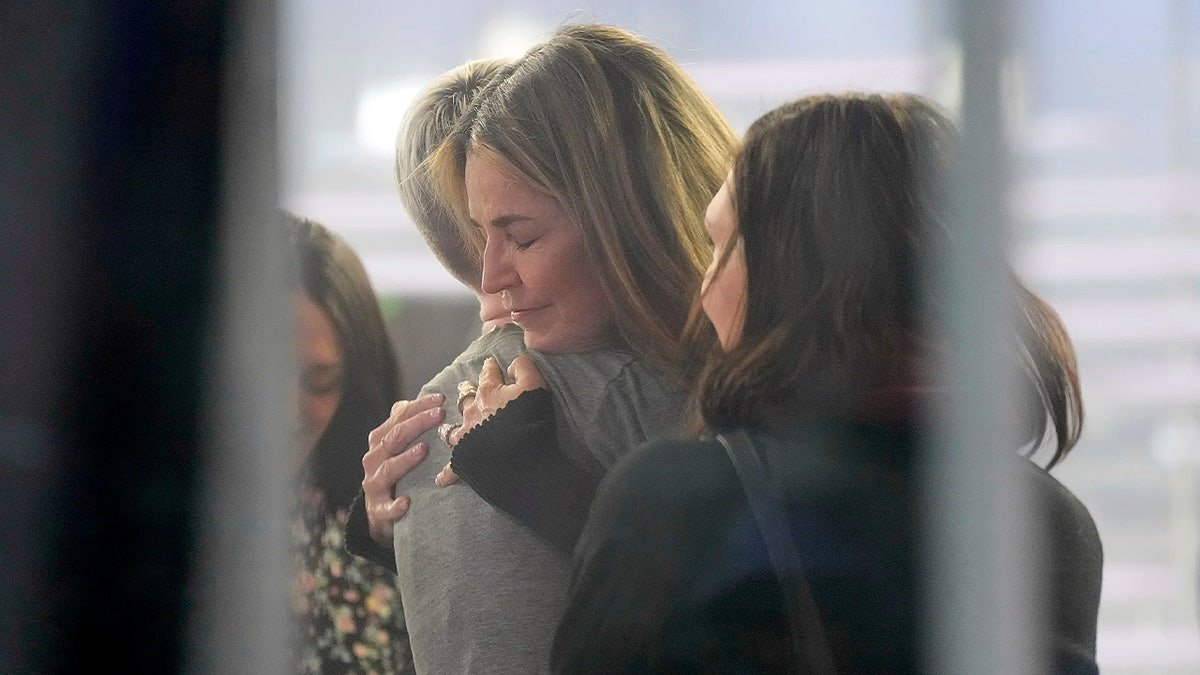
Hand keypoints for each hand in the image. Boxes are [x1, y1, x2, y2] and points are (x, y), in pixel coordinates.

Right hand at [361, 393, 444, 544]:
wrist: (379, 512)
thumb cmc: (396, 471)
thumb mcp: (399, 446)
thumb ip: (407, 424)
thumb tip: (427, 399)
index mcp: (380, 440)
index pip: (398, 417)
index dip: (419, 407)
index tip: (441, 399)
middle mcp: (374, 459)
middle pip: (393, 438)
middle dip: (417, 424)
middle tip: (440, 415)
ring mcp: (374, 485)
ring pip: (387, 469)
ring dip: (405, 459)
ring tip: (423, 450)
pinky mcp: (378, 510)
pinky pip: (385, 508)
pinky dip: (394, 506)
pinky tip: (406, 502)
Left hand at [435, 356, 546, 485]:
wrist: (521, 460)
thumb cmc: (530, 422)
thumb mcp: (535, 386)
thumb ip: (523, 368)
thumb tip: (511, 365)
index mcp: (489, 393)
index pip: (488, 374)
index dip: (490, 367)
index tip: (490, 364)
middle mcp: (472, 412)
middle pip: (467, 398)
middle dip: (468, 393)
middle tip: (469, 391)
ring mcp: (465, 436)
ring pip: (453, 428)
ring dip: (454, 427)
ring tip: (453, 429)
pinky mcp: (464, 460)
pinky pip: (452, 467)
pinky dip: (446, 473)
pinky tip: (441, 479)